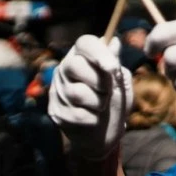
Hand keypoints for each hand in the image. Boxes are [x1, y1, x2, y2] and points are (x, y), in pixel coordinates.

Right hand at [47, 36, 131, 159]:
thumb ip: (115, 64)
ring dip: (98, 102)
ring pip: (76, 92)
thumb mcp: (121, 82)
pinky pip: (75, 114)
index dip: (99, 53)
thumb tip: (114, 41)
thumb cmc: (114, 101)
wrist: (105, 134)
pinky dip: (92, 118)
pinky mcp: (54, 110)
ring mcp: (57, 89)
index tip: (113, 68)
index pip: (85, 42)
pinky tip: (93, 118)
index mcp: (84, 55)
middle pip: (75, 65)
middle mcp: (66, 68)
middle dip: (99, 81)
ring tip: (102, 106)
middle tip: (108, 91)